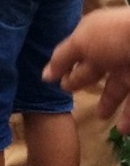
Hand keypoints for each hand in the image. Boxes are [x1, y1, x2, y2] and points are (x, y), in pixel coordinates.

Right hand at [44, 7, 129, 132]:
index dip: (63, 63)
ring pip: (117, 88)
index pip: (76, 50)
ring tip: (101, 116)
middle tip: (67, 91)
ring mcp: (129, 69)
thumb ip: (62, 58)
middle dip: (81, 79)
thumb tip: (44, 75)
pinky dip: (128, 117)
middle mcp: (112, 52)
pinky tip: (122, 129)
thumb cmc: (113, 37)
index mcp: (94, 36)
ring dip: (108, 103)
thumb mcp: (81, 43)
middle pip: (94, 69)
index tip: (51, 78)